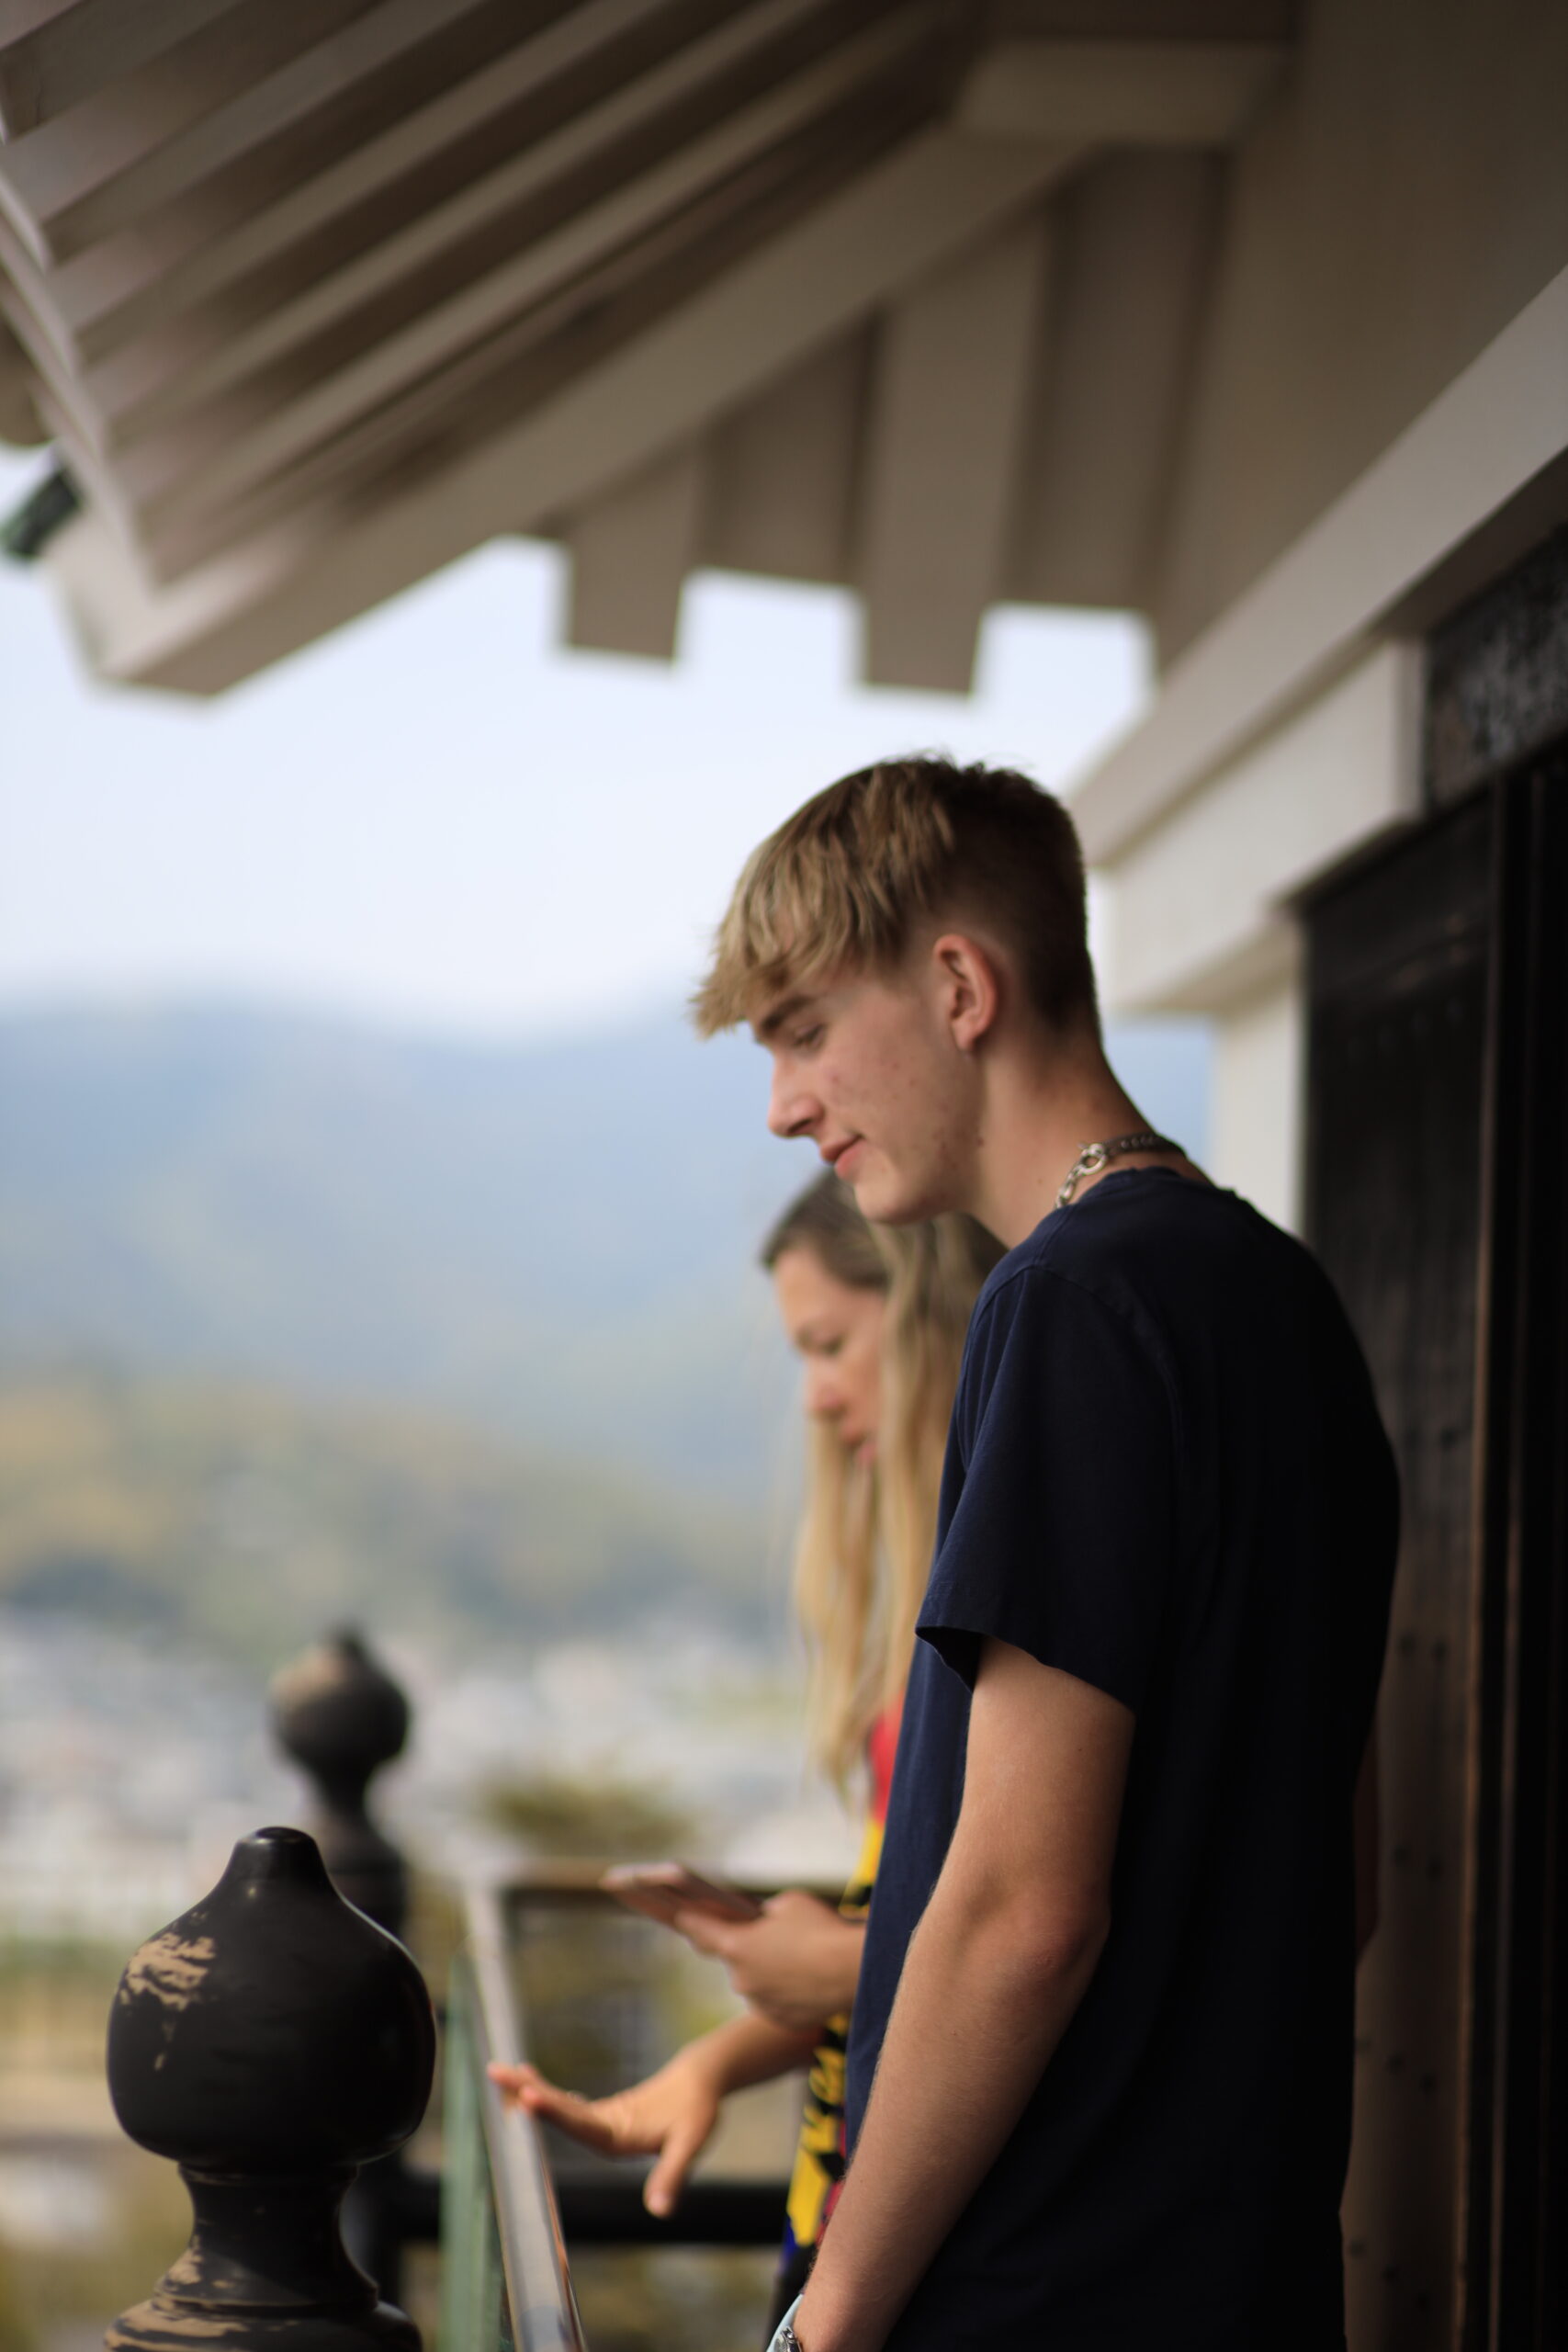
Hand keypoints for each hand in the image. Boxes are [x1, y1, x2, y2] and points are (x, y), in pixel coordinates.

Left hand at [486, 2046, 722, 2216]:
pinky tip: (530, 2084)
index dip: (552, 2110)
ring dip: (529, 2089)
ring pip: (559, 2107)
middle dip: (525, 2094)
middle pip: (558, 2113)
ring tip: (501, 2071)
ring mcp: (602, 2124)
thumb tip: (660, 2212)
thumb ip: (673, 2175)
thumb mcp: (691, 2142)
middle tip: (494, 2072)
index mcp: (617, 2141)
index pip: (578, 2125)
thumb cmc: (700, 2111)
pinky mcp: (606, 2114)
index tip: (526, 2097)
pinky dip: (549, 2091)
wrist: (706, 2087)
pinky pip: (569, 2103)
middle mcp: (603, 2135)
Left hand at [672, 1888, 865, 2031]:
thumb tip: (764, 1921)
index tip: (679, 1916)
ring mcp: (761, 2005)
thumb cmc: (820, 1928)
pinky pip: (778, 2002)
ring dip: (769, 1972)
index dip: (689, 1921)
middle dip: (748, 1948)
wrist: (854, 1970)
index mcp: (736, 1946)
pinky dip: (787, 1992)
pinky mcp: (782, 2021)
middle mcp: (742, 1980)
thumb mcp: (789, 1903)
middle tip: (772, 1937)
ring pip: (758, 1983)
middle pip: (735, 1960)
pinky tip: (810, 1979)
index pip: (700, 1932)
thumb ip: (767, 1913)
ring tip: (801, 1958)